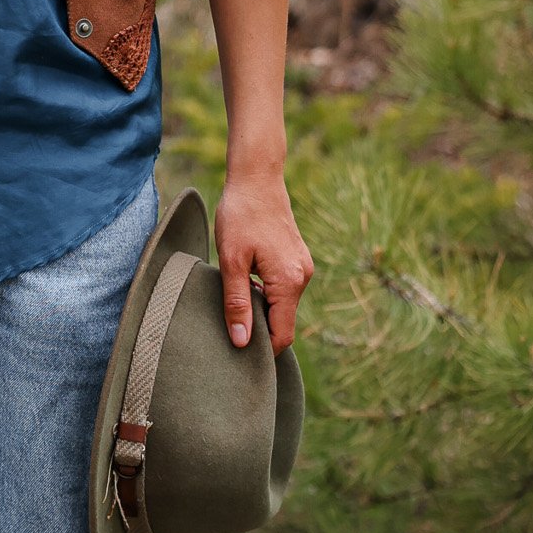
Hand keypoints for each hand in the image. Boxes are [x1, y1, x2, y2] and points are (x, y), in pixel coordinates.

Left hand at [215, 172, 312, 357]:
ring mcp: (302, 267)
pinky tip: (245, 282)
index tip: (237, 354)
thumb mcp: (231, 260)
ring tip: (235, 300)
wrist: (256, 177)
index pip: (282, 336)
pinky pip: (283, 289)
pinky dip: (266, 294)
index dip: (261, 350)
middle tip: (230, 328)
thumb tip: (241, 342)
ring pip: (282, 305)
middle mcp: (302, 277)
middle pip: (283, 322)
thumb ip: (237, 302)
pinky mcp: (296, 258)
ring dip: (262, 309)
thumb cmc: (240, 215)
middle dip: (260, 330)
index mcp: (289, 282)